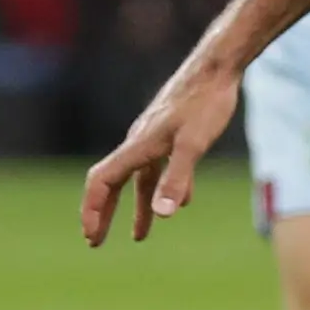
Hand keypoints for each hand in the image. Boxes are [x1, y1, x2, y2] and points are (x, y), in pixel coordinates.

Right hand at [81, 57, 242, 245]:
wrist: (217, 68)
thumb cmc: (205, 103)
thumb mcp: (194, 145)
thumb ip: (177, 179)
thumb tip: (163, 215)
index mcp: (137, 146)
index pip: (102, 182)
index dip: (94, 209)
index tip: (92, 235)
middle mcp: (139, 142)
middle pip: (113, 184)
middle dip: (105, 214)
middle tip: (96, 241)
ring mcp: (155, 138)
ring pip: (140, 179)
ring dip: (139, 207)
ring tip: (140, 235)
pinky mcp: (173, 133)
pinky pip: (162, 167)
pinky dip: (166, 187)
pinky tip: (181, 202)